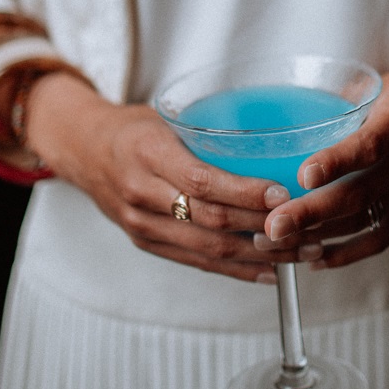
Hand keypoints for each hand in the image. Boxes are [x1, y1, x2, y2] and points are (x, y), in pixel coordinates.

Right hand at [26, 72, 325, 282]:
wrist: (81, 149)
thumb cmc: (133, 128)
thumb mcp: (165, 117)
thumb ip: (208, 132)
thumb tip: (273, 136)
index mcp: (148, 153)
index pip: (201, 180)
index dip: (244, 192)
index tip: (283, 194)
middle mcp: (142, 193)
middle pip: (210, 221)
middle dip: (263, 229)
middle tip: (307, 228)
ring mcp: (141, 224)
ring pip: (208, 249)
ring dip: (259, 256)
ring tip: (299, 253)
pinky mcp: (146, 243)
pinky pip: (197, 263)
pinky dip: (236, 270)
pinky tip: (269, 271)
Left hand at [258, 0, 388, 269]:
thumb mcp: (387, 83)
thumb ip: (346, 99)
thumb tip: (297, 111)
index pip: (368, 146)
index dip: (336, 162)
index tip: (304, 176)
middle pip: (358, 192)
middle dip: (311, 213)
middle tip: (272, 225)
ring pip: (363, 220)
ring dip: (318, 237)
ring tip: (278, 245)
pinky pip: (380, 238)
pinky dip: (347, 252)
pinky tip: (314, 259)